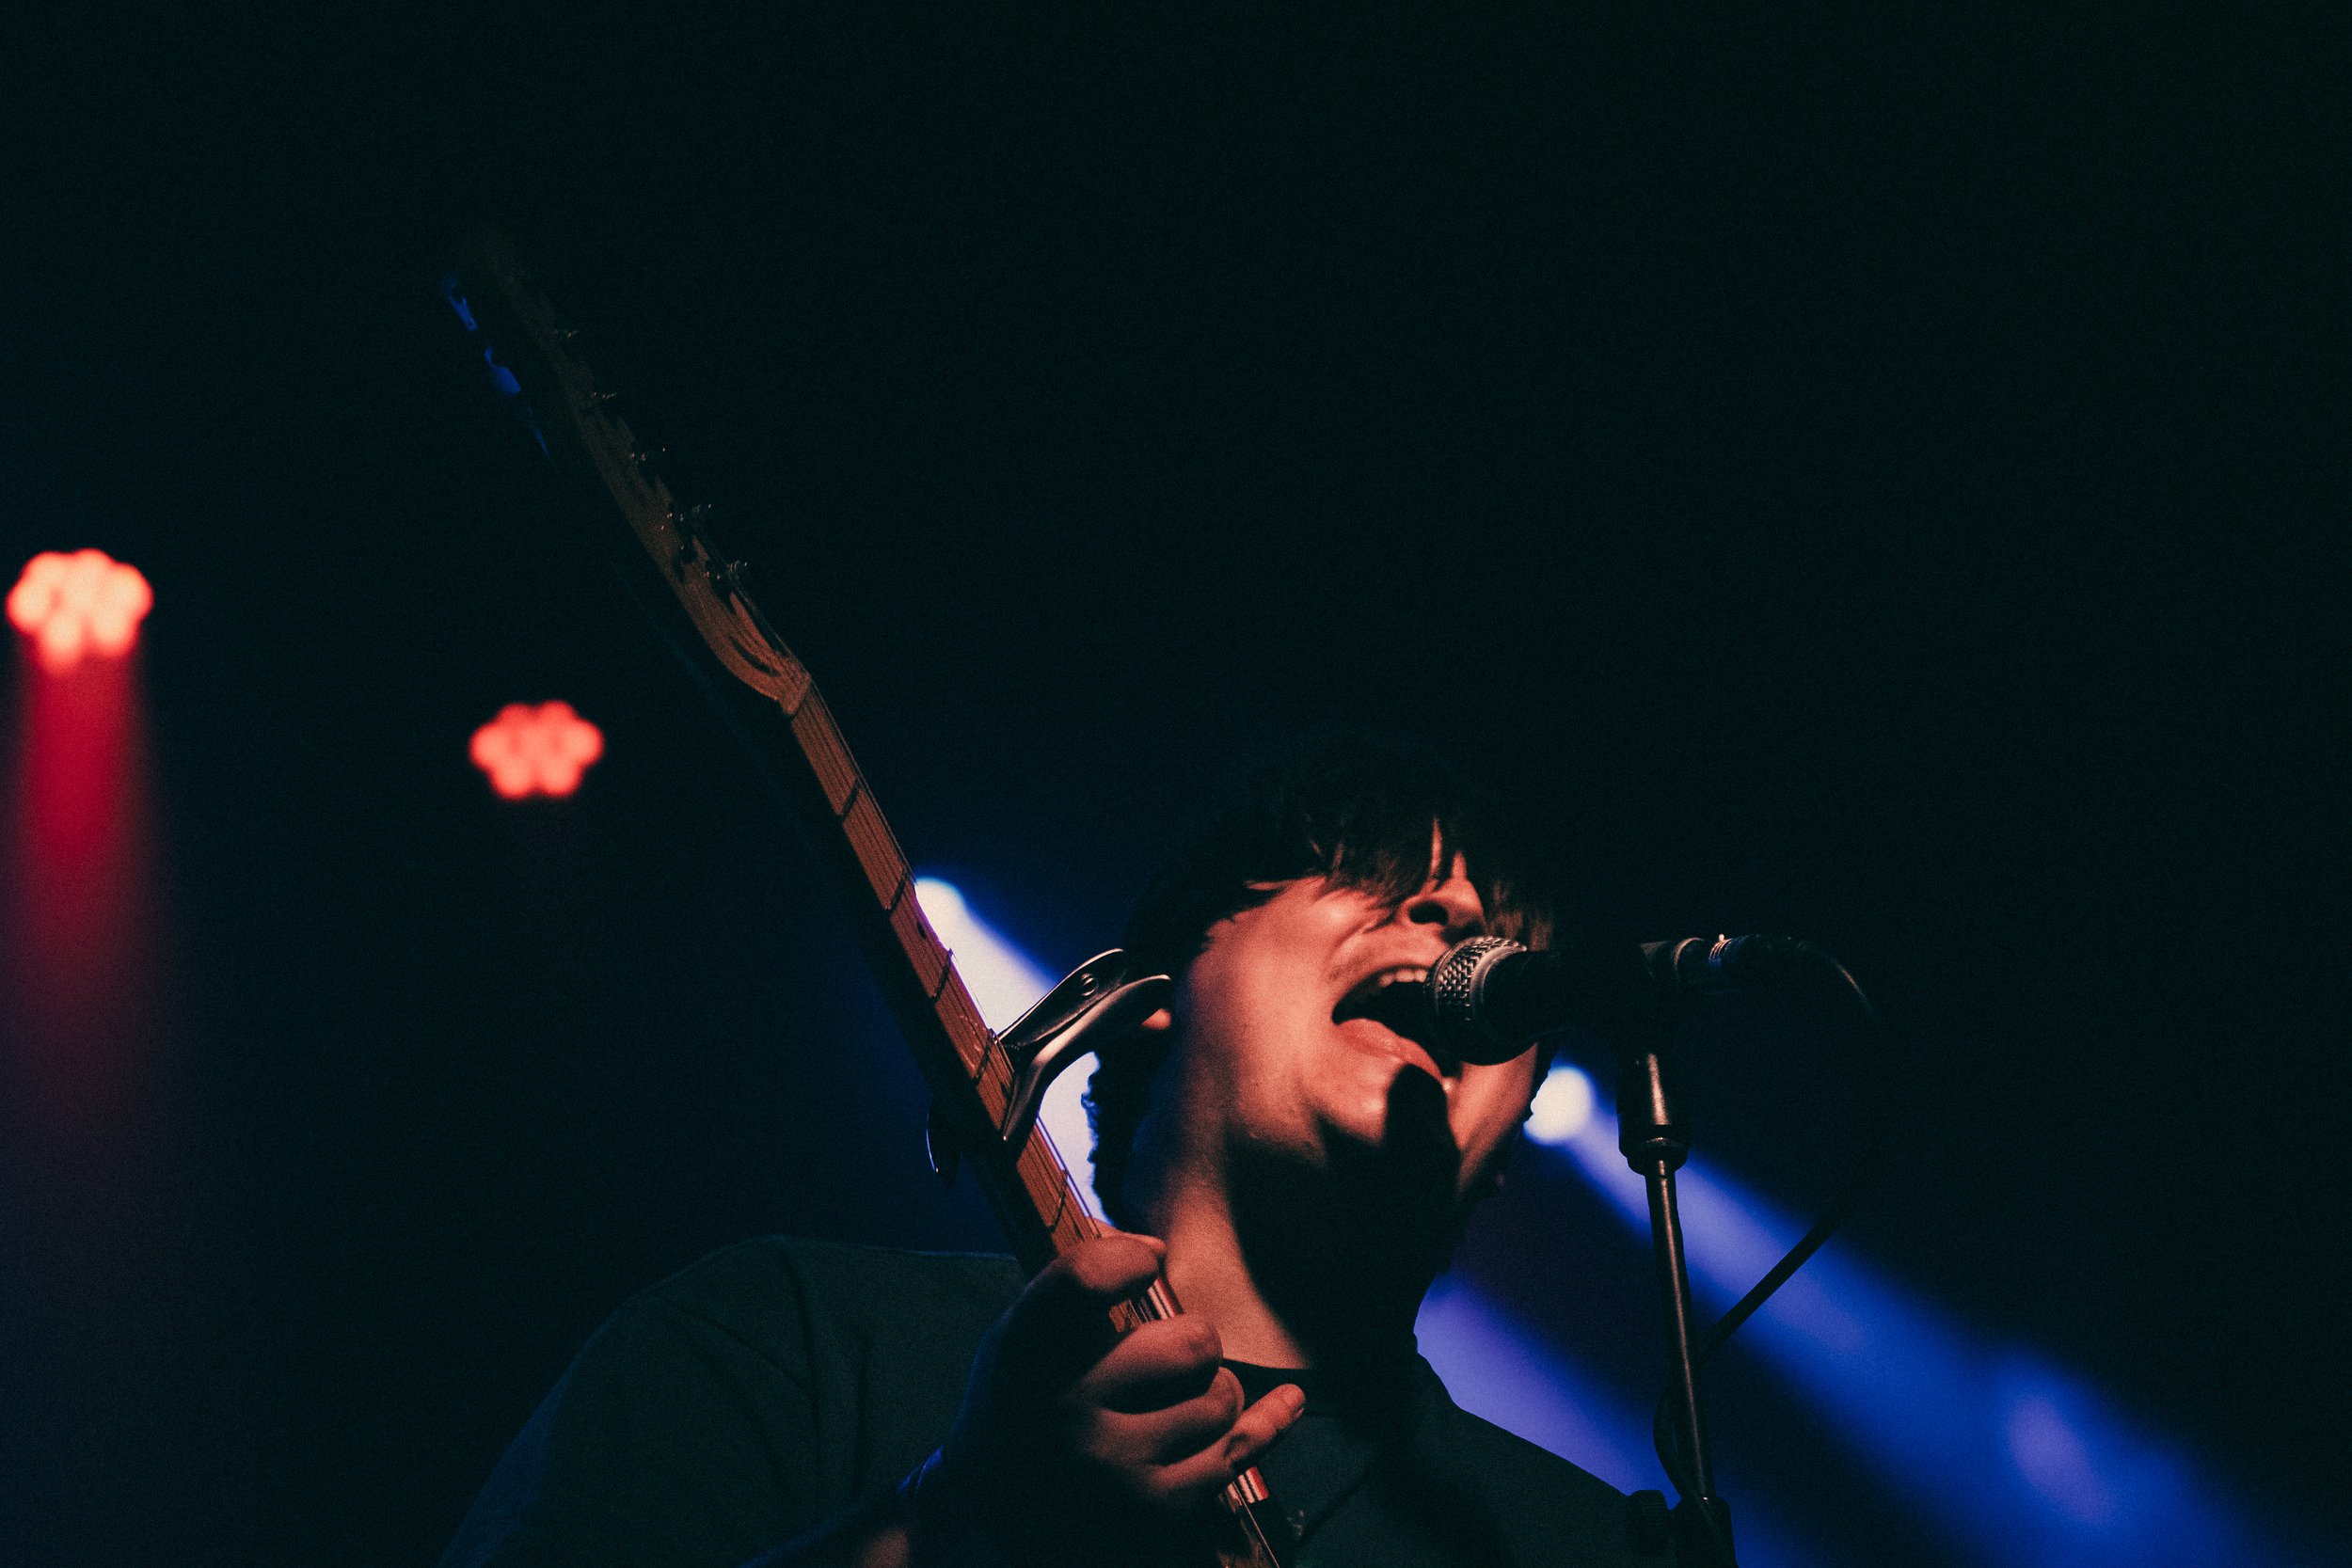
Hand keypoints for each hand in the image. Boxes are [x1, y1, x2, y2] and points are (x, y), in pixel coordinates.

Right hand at [917, 1233, 1304, 1558]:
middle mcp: (1067, 1408)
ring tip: (1180, 1397)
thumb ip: (1076, 1285)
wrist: (992, 1511)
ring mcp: (1114, 1464)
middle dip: (1196, 1341)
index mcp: (1025, 1352)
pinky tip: (1286, 1402)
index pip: (1083, 1282)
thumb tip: (1154, 1248)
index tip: (1150, 1261)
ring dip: (1214, 1391)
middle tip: (1173, 1352)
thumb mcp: (1020, 1336)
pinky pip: (1238, 1451)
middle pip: (1192, 1343)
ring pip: (1221, 1398)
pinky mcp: (1154, 1508)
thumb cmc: (1019, 1401)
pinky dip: (1267, 1422)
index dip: (1127, 1260)